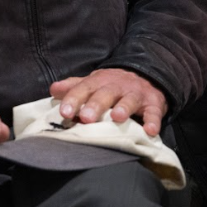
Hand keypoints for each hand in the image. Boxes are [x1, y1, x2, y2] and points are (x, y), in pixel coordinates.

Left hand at [50, 68, 167, 136]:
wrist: (146, 75)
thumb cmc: (113, 85)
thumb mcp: (93, 83)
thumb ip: (74, 87)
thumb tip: (53, 89)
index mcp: (99, 82)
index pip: (83, 88)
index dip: (73, 99)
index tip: (64, 112)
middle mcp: (116, 86)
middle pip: (105, 94)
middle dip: (96, 105)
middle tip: (86, 117)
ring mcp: (135, 94)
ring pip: (129, 100)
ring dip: (123, 108)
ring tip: (117, 118)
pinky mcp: (153, 103)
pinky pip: (154, 112)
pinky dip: (153, 121)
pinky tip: (150, 130)